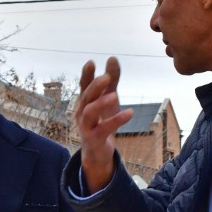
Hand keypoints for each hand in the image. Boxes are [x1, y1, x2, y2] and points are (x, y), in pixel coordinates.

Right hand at [74, 57, 132, 193]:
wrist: (97, 152)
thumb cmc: (101, 122)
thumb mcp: (108, 99)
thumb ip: (111, 81)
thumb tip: (112, 58)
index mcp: (85, 101)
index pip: (84, 85)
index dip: (86, 75)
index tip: (91, 63)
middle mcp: (82, 112)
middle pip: (86, 97)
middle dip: (95, 87)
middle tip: (106, 77)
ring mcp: (86, 126)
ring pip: (89, 113)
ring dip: (101, 103)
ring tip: (114, 95)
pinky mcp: (94, 139)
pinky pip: (103, 129)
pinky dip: (116, 120)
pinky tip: (129, 113)